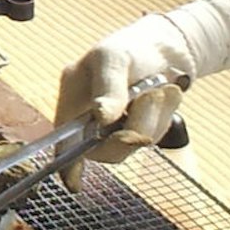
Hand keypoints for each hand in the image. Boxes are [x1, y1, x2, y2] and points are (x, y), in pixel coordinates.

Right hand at [54, 14, 196, 187]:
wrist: (165, 48)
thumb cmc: (129, 47)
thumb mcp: (112, 58)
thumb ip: (107, 88)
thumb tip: (101, 117)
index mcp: (72, 101)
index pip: (64, 141)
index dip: (67, 164)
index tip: (73, 182)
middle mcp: (90, 121)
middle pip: (105, 149)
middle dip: (133, 125)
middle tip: (147, 97)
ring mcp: (116, 129)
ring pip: (134, 143)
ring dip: (152, 115)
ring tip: (154, 88)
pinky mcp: (139, 131)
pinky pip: (153, 135)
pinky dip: (163, 114)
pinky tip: (160, 94)